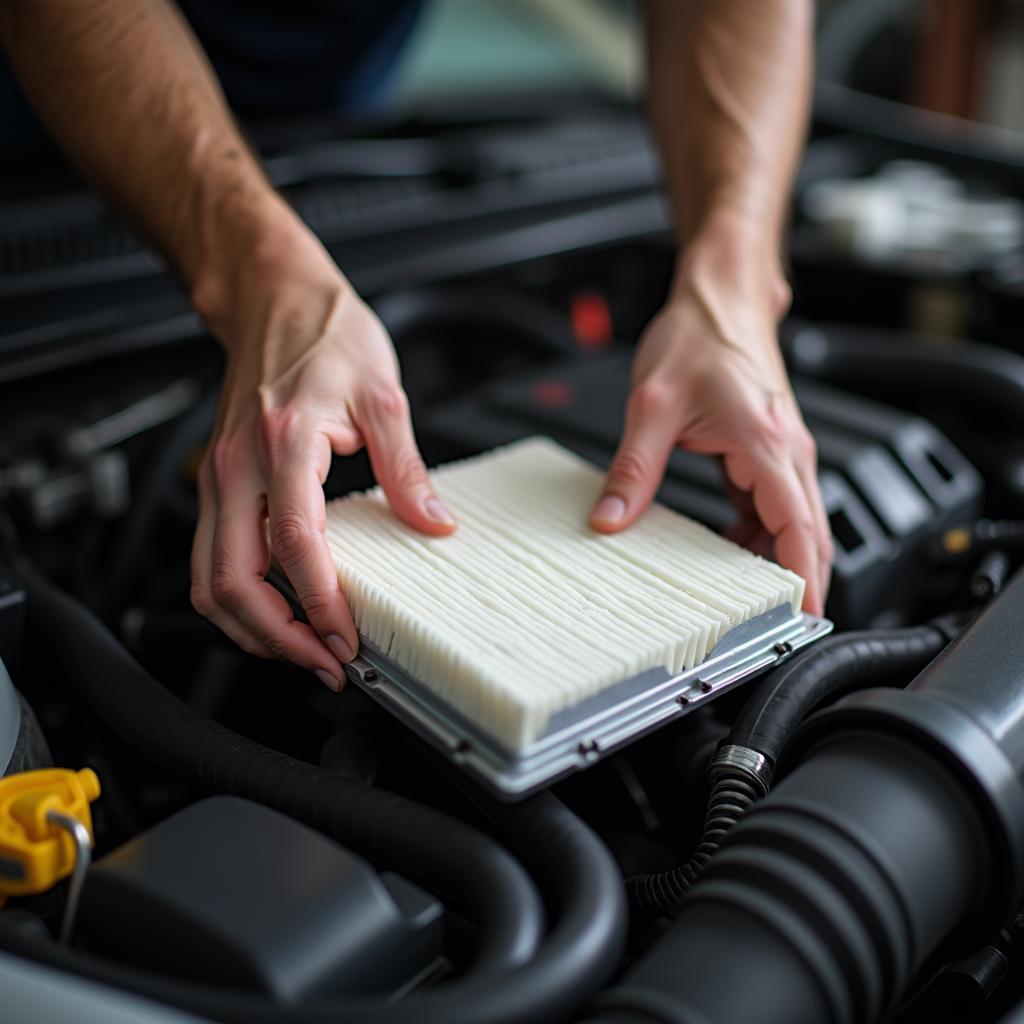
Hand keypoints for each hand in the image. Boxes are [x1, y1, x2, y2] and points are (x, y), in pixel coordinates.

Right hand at [189, 219, 455, 689]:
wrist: (273, 298)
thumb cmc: (325, 334)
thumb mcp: (384, 395)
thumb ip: (407, 469)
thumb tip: (433, 524)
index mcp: (283, 443)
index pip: (292, 544)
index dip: (318, 602)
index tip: (347, 639)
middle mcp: (236, 468)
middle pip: (229, 582)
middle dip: (276, 638)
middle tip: (327, 664)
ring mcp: (218, 478)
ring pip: (209, 581)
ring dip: (252, 628)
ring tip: (305, 649)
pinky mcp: (217, 483)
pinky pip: (213, 559)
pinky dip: (240, 599)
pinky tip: (281, 610)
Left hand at [588, 252, 831, 615]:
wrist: (718, 297)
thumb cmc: (699, 337)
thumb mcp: (652, 408)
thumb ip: (631, 471)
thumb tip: (610, 521)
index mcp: (768, 446)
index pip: (801, 529)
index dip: (806, 579)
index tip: (802, 618)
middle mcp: (786, 452)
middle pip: (806, 534)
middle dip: (795, 581)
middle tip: (768, 626)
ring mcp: (780, 452)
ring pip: (790, 523)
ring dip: (771, 560)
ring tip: (741, 602)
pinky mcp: (764, 451)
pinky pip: (770, 507)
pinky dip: (756, 536)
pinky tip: (725, 554)